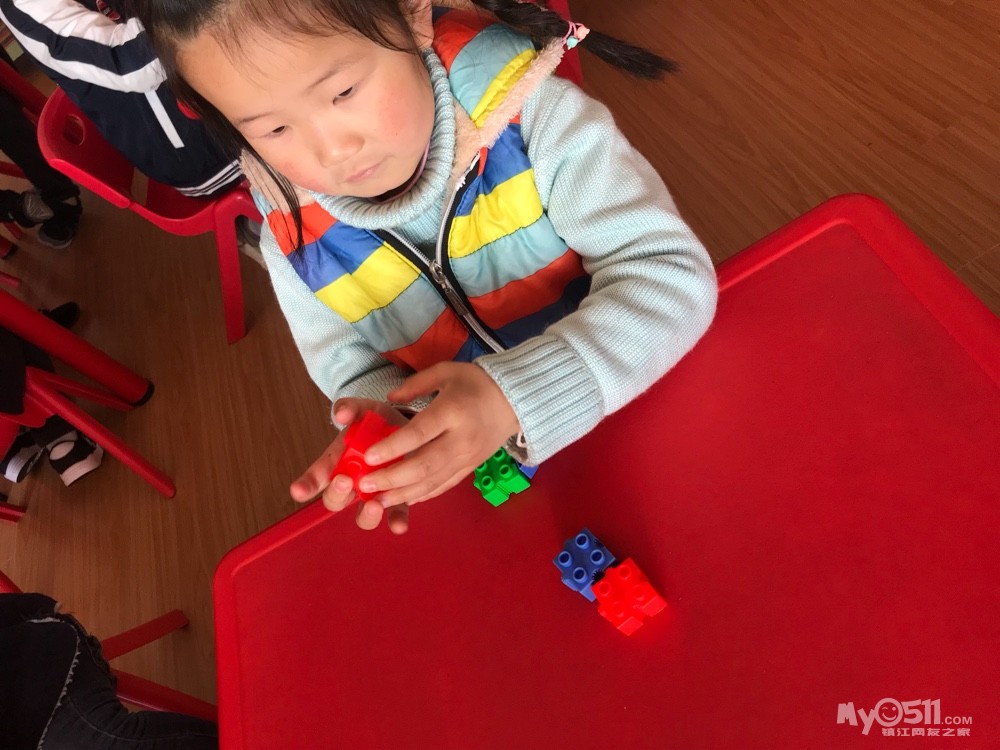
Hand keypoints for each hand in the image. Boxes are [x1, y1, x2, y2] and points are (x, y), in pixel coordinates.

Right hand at [289, 400, 411, 533]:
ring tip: (373, 506)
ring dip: (365, 515)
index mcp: (337, 463)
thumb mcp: (364, 411)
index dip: (305, 485)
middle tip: (344, 481)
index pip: (316, 476)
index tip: (298, 490)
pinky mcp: (398, 500)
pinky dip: (397, 521)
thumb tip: (342, 413)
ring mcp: (373, 495)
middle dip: (337, 494)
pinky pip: (396, 515)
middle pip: (335, 500)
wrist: (406, 430)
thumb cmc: (377, 424)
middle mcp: (352, 484)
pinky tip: (400, 525)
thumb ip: (350, 408)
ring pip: (363, 516)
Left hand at [356, 362, 520, 511]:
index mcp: (452, 411)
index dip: (392, 448)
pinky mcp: (470, 468)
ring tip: (377, 499)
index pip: (419, 434)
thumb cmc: (476, 382)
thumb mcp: (445, 371)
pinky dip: (423, 494)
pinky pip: (445, 485)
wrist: (515, 400)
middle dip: (391, 478)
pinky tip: (404, 499)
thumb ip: (415, 384)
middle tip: (365, 485)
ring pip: (433, 482)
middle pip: (424, 465)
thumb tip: (389, 398)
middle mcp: (460, 439)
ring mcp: (467, 458)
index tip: (368, 457)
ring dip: (403, 493)